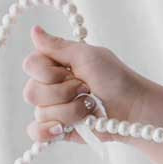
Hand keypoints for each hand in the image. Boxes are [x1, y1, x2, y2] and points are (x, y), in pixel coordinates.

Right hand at [21, 23, 148, 146]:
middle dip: (64, 92)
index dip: (49, 72)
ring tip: (90, 106)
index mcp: (53, 66)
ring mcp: (53, 110)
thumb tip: (34, 30)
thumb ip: (57, 46)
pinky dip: (47, 132)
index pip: (30, 66)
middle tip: (86, 89)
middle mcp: (49, 87)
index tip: (73, 72)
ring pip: (41, 113)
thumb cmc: (114, 78)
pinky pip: (36, 133)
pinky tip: (61, 128)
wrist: (133, 107)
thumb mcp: (87, 55)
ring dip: (71, 110)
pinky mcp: (58, 130)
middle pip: (31, 92)